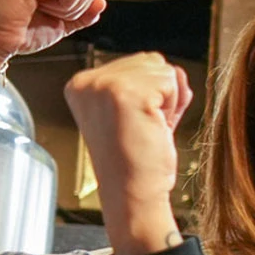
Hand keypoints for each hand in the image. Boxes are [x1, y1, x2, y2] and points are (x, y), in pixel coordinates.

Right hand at [0, 0, 104, 71]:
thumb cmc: (23, 30)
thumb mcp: (64, 22)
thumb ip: (85, 12)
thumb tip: (102, 2)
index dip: (77, 7)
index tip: (48, 10)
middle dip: (73, 8)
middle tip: (42, 11)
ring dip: (66, 9)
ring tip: (38, 8)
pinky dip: (62, 8)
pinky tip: (36, 6)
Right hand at [63, 53, 192, 254]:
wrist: (133, 194)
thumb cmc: (136, 159)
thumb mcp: (135, 109)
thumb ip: (147, 81)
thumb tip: (173, 69)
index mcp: (81, 84)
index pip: (139, 62)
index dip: (150, 94)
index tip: (134, 123)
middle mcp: (86, 81)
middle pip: (152, 61)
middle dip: (160, 95)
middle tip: (144, 127)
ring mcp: (103, 85)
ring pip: (164, 69)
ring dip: (167, 101)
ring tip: (147, 128)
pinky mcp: (124, 92)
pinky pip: (171, 81)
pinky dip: (173, 107)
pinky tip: (153, 128)